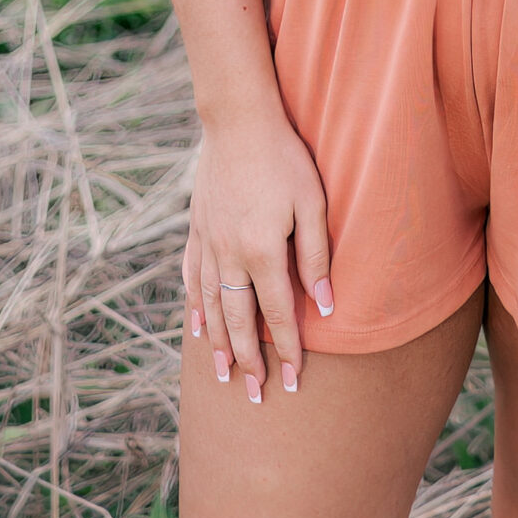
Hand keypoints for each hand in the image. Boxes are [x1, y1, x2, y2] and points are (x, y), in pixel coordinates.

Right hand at [183, 109, 332, 402]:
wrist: (238, 121)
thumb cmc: (285, 159)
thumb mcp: (313, 204)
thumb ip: (317, 257)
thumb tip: (324, 307)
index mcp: (262, 253)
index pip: (276, 315)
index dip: (286, 351)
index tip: (293, 383)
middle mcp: (229, 256)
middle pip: (238, 321)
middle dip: (247, 362)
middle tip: (254, 396)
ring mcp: (208, 243)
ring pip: (210, 306)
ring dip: (216, 344)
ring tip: (221, 375)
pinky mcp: (196, 227)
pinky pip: (192, 276)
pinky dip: (194, 304)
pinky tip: (196, 324)